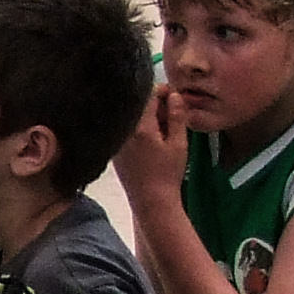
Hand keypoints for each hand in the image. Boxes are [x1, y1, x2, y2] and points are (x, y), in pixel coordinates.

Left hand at [112, 83, 185, 198]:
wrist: (151, 201)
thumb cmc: (168, 174)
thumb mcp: (178, 144)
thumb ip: (177, 117)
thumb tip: (174, 95)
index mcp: (140, 127)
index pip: (149, 95)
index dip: (163, 92)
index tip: (174, 97)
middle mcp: (124, 130)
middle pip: (138, 105)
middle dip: (156, 105)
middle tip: (172, 115)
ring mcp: (117, 140)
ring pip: (132, 117)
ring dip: (148, 117)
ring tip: (164, 130)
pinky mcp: (115, 150)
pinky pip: (127, 130)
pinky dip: (139, 129)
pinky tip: (152, 141)